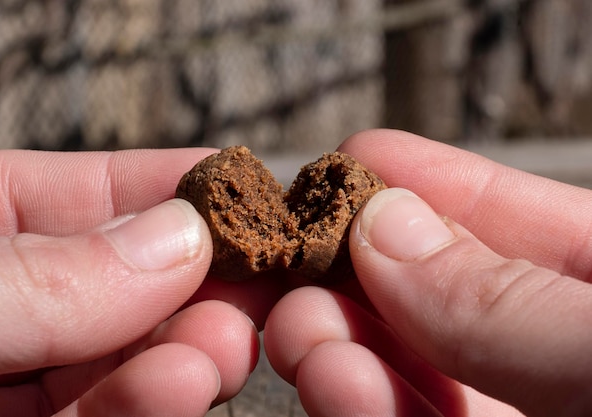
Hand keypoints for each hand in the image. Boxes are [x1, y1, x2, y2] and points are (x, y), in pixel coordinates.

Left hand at [0, 149, 258, 415]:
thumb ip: (42, 276)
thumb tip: (182, 237)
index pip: (92, 192)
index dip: (178, 188)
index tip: (252, 201)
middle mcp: (10, 296)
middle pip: (129, 278)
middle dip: (198, 282)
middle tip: (254, 285)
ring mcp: (20, 373)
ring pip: (129, 354)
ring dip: (188, 348)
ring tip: (222, 346)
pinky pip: (99, 416)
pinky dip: (148, 404)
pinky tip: (182, 386)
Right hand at [265, 129, 591, 416]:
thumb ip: (508, 299)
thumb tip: (383, 224)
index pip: (500, 210)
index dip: (413, 180)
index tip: (334, 169)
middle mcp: (547, 343)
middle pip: (431, 290)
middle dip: (351, 272)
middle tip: (292, 264)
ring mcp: (514, 406)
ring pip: (408, 365)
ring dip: (339, 343)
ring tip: (300, 334)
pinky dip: (360, 406)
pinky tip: (331, 380)